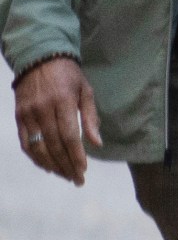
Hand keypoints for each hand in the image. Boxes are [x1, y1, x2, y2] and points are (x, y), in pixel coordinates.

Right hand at [13, 57, 100, 185]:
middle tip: (77, 180)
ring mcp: (28, 113)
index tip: (84, 170)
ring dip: (51, 165)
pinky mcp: (19, 116)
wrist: (39, 58)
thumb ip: (91, 117)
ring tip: (65, 176)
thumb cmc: (69, 76)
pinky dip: (35, 157)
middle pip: (54, 145)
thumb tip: (97, 144)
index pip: (69, 136)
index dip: (76, 156)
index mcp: (63, 102)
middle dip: (66, 165)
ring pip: (38, 147)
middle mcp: (42, 109)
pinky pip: (25, 142)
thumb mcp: (86, 91)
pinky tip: (47, 166)